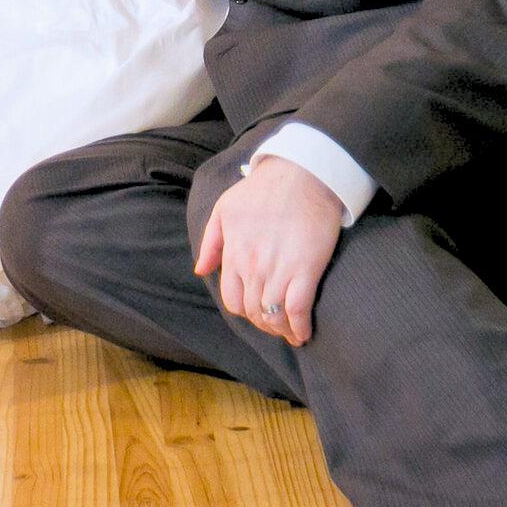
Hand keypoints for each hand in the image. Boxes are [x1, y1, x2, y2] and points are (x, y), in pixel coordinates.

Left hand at [194, 155, 344, 346]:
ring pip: (273, 316)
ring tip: (290, 333)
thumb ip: (211, 242)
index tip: (256, 313)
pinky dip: (299, 327)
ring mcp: (278, 269)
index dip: (244, 313)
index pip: (232, 300)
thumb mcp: (225, 209)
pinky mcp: (305, 269)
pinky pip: (297, 310)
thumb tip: (201, 271)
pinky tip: (303, 333)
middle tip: (276, 325)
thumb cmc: (263, 189)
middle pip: (253, 312)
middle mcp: (253, 267)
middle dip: (263, 325)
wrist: (302, 173)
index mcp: (234, 254)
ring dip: (281, 331)